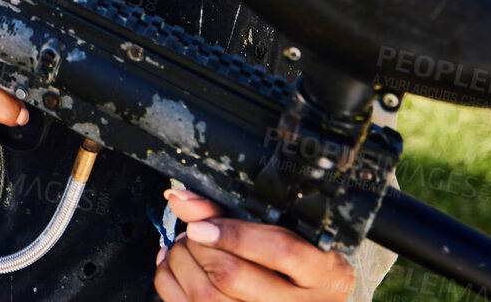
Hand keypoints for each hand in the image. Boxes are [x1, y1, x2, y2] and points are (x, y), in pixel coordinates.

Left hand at [154, 189, 354, 301]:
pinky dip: (170, 280)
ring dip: (182, 261)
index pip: (281, 251)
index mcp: (320, 273)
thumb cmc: (297, 262)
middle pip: (233, 275)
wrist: (311, 301)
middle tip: (195, 230)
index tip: (202, 225)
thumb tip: (180, 198)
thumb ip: (233, 212)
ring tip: (187, 245)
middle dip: (200, 246)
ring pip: (206, 297)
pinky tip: (176, 264)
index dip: (236, 235)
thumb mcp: (284, 231)